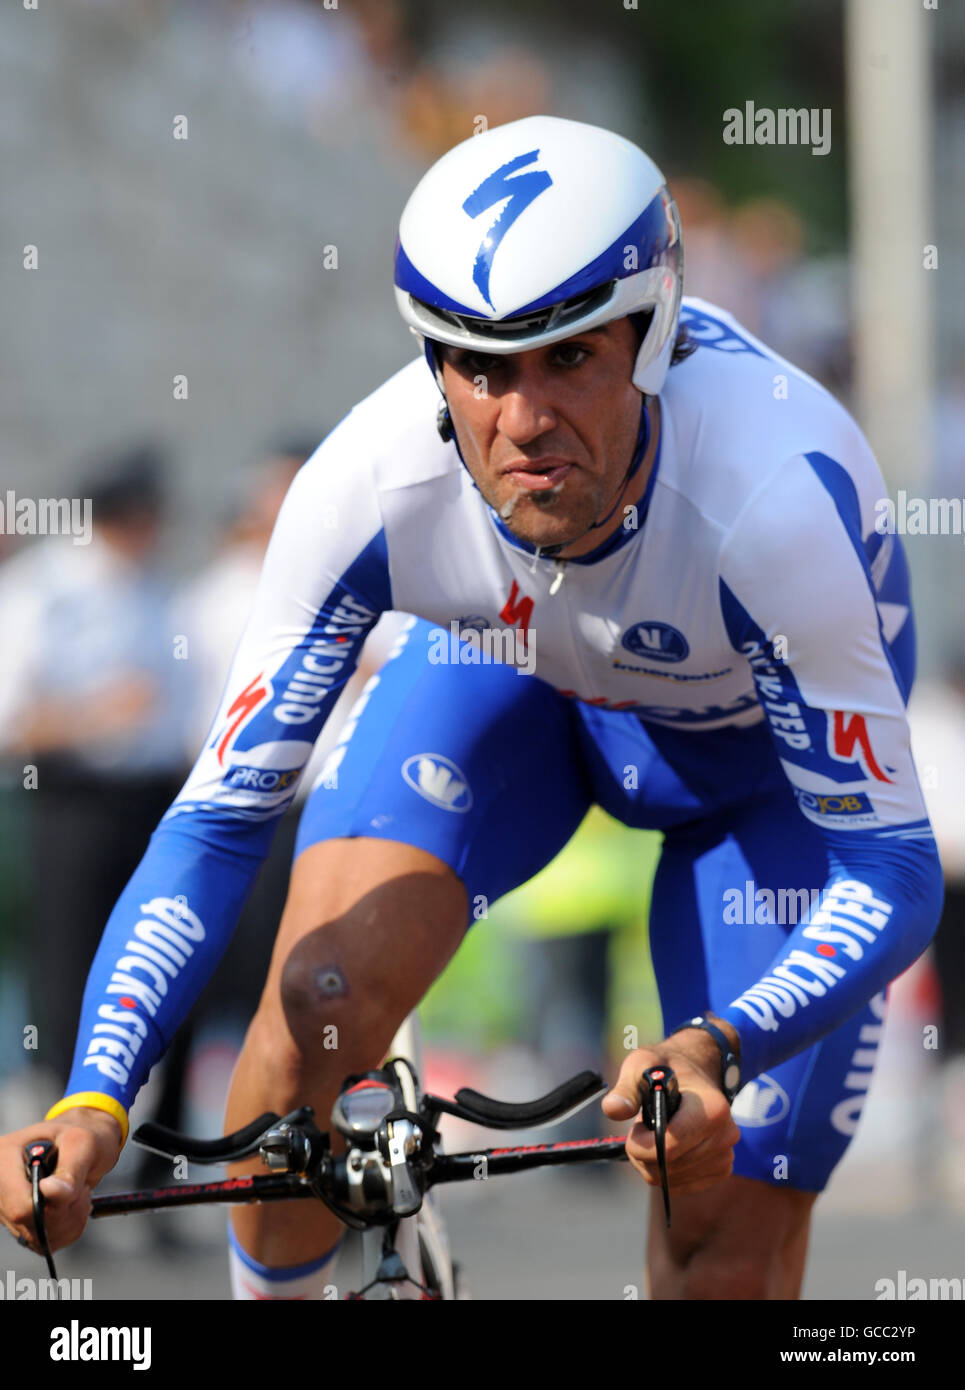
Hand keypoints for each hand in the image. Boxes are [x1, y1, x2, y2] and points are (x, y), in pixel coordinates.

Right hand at [0, 1109, 122, 1254]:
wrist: (81, 1143)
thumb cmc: (81, 1135)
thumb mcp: (83, 1143)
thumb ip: (70, 1170)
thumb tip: (52, 1191)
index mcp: (4, 1157)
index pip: (19, 1205)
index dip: (52, 1207)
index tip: (75, 1191)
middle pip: (28, 1223)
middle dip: (65, 1212)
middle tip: (81, 1189)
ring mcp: (6, 1205)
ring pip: (37, 1237)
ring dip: (69, 1221)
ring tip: (78, 1194)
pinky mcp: (18, 1223)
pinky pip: (43, 1243)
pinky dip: (66, 1230)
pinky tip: (71, 1207)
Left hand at [602, 1029, 741, 1195]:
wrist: (697, 1073)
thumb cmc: (668, 1068)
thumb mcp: (642, 1064)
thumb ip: (626, 1088)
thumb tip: (613, 1110)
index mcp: (713, 1109)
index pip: (669, 1147)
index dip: (641, 1143)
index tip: (637, 1126)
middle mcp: (725, 1136)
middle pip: (667, 1167)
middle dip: (643, 1152)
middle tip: (643, 1127)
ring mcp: (725, 1155)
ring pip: (670, 1180)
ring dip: (651, 1163)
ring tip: (655, 1134)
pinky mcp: (720, 1170)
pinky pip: (681, 1186)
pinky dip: (665, 1172)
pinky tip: (667, 1148)